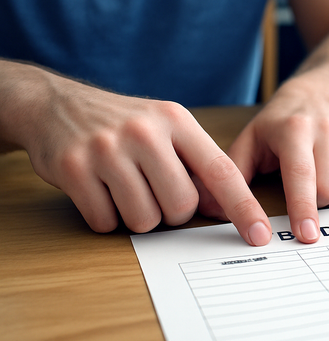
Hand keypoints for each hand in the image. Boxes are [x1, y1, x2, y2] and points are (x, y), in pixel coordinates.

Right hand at [3, 63, 271, 244]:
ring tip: (125, 188)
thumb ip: (196, 161)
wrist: (56, 105)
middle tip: (154, 191)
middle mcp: (145, 132)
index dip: (243, 207)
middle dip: (172, 212)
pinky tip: (98, 191)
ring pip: (144, 220)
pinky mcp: (73, 169)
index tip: (259, 235)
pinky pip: (105, 222)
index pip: (221, 171)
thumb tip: (225, 209)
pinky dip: (106, 218)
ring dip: (138, 217)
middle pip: (181, 206)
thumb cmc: (124, 124)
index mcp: (176, 120)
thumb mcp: (167, 126)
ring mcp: (107, 149)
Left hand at [197, 90, 328, 243]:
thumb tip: (210, 210)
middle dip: (312, 205)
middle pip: (328, 189)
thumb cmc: (276, 127)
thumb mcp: (248, 142)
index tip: (305, 235)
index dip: (303, 208)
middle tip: (297, 196)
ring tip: (313, 184)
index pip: (301, 176)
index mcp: (294, 130)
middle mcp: (325, 130)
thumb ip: (230, 175)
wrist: (314, 98)